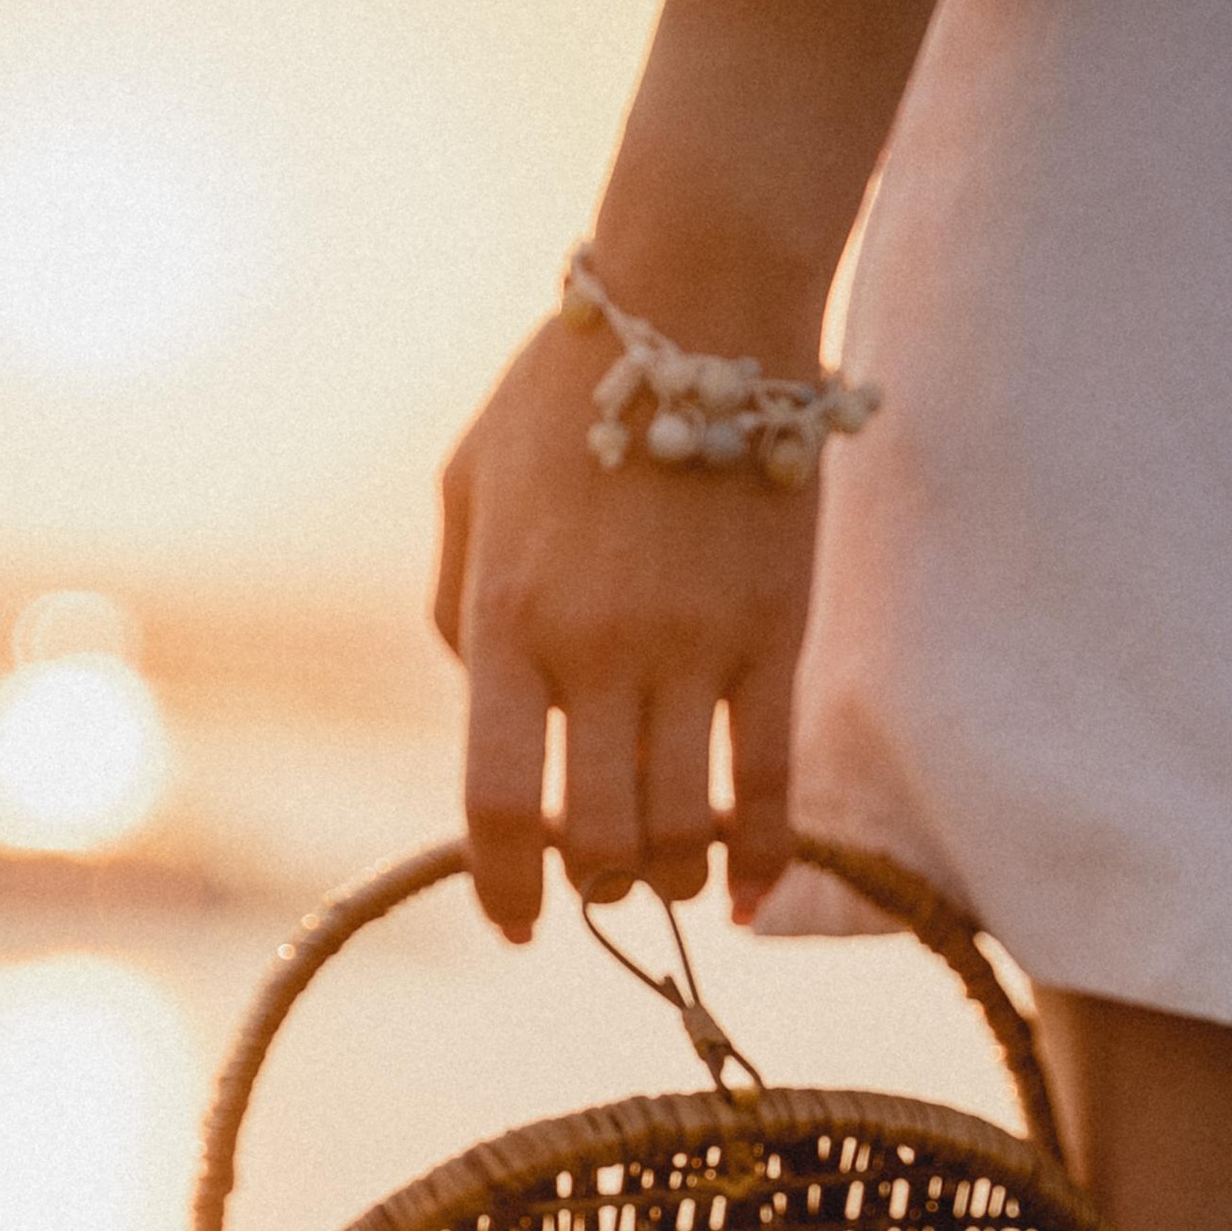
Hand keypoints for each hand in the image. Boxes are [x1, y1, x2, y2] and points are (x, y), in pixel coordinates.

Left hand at [433, 306, 818, 943]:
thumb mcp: (465, 489)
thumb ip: (456, 610)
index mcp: (506, 621)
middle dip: (596, 883)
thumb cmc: (564, 395)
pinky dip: (762, 860)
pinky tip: (749, 897)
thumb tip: (487, 705)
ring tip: (669, 866)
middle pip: (598, 838)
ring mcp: (693, 649)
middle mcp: (598, 651)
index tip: (515, 923)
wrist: (699, 307)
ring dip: (670, 874)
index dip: (504, 886)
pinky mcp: (775, 636)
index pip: (497, 802)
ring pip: (681, 828)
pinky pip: (770, 785)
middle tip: (601, 875)